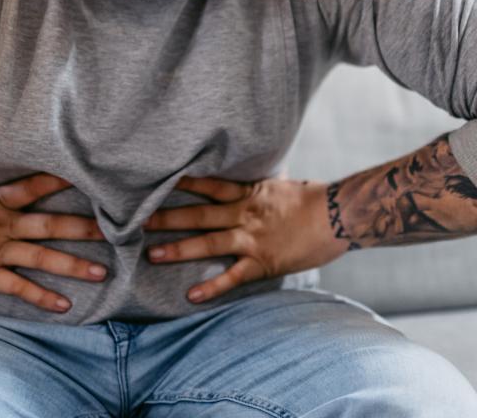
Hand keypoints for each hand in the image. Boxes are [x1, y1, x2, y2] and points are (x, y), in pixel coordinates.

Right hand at [0, 168, 107, 312]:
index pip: (34, 187)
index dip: (61, 181)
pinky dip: (43, 297)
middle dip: (85, 228)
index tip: (90, 177)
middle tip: (117, 230)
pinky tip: (65, 305)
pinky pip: (20, 288)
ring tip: (102, 272)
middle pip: (51, 225)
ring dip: (74, 265)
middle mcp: (2, 225)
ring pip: (43, 258)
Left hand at [144, 175, 351, 303]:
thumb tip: (242, 183)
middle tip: (136, 220)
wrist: (340, 215)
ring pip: (209, 242)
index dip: (180, 183)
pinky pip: (233, 276)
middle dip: (167, 218)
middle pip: (198, 214)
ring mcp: (252, 238)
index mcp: (248, 193)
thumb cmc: (313, 199)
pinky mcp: (263, 262)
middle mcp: (245, 214)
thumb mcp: (280, 186)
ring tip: (153, 254)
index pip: (207, 185)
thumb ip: (256, 188)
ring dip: (179, 249)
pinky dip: (212, 286)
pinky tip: (192, 295)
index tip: (153, 181)